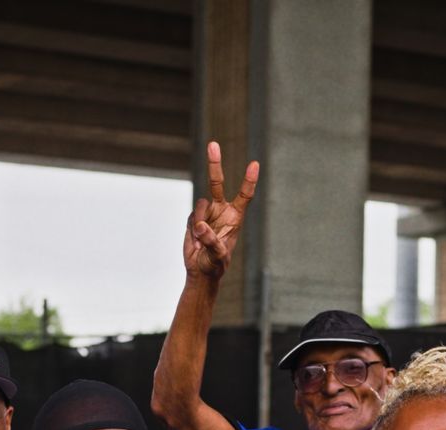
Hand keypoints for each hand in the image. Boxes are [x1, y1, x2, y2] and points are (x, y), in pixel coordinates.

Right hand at [183, 141, 258, 280]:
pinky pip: (191, 216)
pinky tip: (195, 241)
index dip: (248, 180)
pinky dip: (192, 230)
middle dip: (214, 163)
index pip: (244, 195)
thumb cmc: (216, 264)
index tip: (254, 164)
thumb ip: (211, 241)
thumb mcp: (218, 255)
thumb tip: (200, 226)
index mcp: (235, 217)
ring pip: (200, 205)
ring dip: (199, 221)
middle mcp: (221, 210)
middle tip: (213, 144)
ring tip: (201, 240)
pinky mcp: (193, 218)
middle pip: (217, 182)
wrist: (201, 270)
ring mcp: (206, 212)